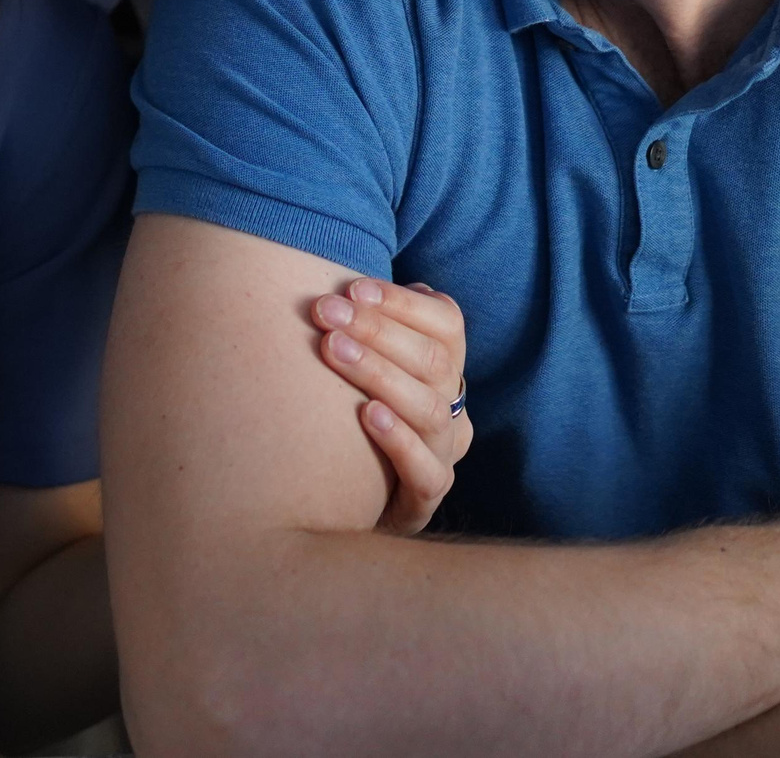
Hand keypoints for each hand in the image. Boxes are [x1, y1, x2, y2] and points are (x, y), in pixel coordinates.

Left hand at [310, 278, 472, 534]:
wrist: (355, 497)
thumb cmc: (356, 408)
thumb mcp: (368, 359)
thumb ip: (366, 321)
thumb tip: (342, 280)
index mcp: (447, 366)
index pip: (446, 322)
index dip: (401, 302)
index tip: (351, 287)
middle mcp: (455, 407)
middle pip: (433, 360)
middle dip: (376, 330)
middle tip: (325, 311)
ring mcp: (445, 454)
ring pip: (430, 409)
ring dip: (380, 374)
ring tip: (334, 351)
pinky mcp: (426, 498)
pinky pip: (424, 471)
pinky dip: (398, 440)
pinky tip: (366, 415)